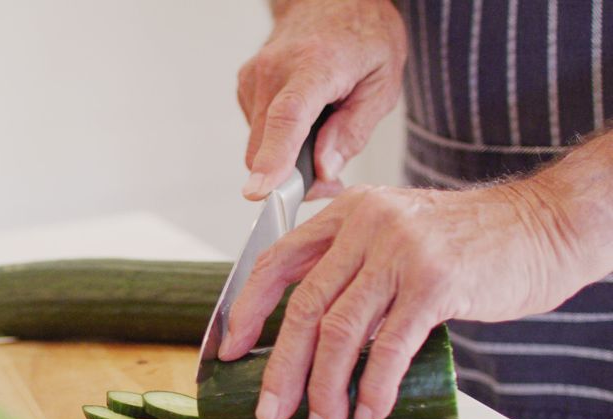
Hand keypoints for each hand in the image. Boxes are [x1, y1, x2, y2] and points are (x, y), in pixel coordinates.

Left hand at [217, 182, 589, 418]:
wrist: (541, 225)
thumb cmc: (465, 242)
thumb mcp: (395, 232)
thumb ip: (351, 264)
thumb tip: (304, 327)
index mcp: (347, 214)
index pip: (277, 262)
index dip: (248, 311)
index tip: (230, 352)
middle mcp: (366, 226)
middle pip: (304, 306)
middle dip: (281, 367)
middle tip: (271, 410)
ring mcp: (400, 252)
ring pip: (340, 330)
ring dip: (325, 387)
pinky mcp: (435, 283)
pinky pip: (389, 346)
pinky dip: (373, 386)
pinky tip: (367, 410)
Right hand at [238, 0, 405, 199]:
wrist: (330, 0)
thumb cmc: (362, 35)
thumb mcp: (383, 83)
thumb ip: (354, 130)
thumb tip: (324, 169)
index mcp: (315, 65)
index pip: (288, 117)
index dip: (274, 158)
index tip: (260, 190)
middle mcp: (274, 70)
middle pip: (266, 145)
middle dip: (291, 177)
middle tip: (329, 178)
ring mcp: (253, 77)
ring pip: (260, 145)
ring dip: (287, 158)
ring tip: (323, 138)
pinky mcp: (245, 87)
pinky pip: (258, 132)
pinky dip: (278, 141)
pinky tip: (305, 122)